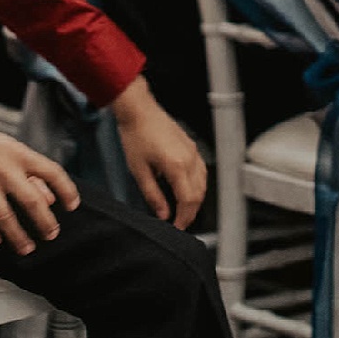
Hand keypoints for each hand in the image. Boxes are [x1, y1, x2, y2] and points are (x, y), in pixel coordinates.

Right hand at [0, 98, 78, 254]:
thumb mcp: (10, 148)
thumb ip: (31, 172)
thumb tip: (50, 199)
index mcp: (20, 154)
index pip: (53, 172)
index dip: (67, 190)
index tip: (73, 205)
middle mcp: (5, 170)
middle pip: (32, 202)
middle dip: (45, 223)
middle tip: (51, 234)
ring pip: (6, 218)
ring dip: (18, 237)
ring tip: (26, 248)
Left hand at [110, 77, 206, 228]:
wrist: (138, 110)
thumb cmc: (135, 135)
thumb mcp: (139, 170)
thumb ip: (153, 195)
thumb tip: (162, 213)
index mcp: (177, 166)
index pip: (188, 200)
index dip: (184, 218)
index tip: (177, 227)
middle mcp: (189, 159)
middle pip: (199, 194)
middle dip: (191, 212)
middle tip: (180, 222)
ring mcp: (192, 151)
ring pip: (203, 183)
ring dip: (196, 199)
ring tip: (183, 210)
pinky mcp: (191, 146)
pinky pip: (201, 171)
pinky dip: (197, 185)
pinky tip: (188, 189)